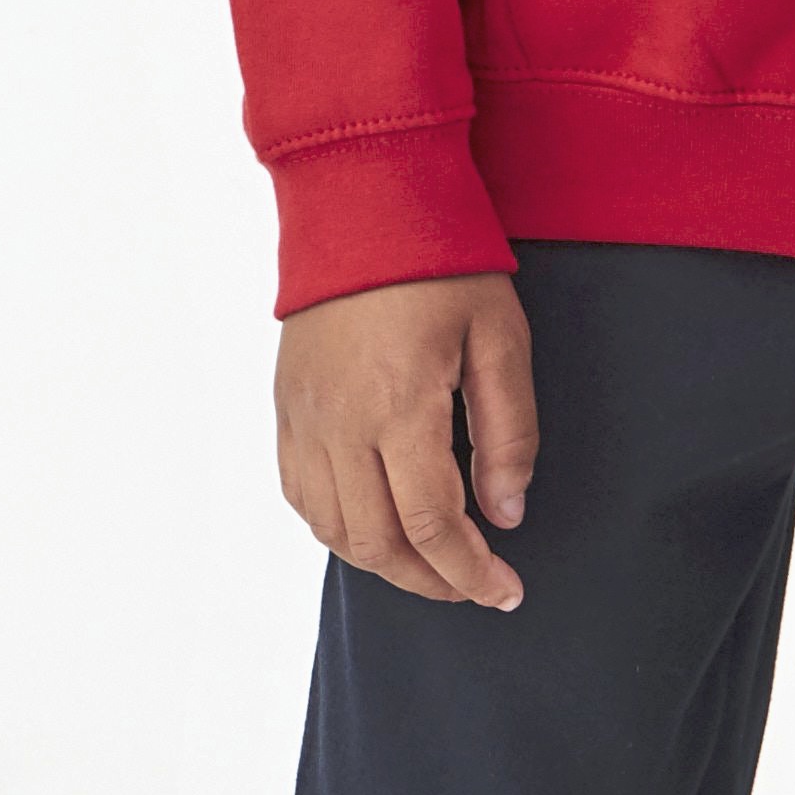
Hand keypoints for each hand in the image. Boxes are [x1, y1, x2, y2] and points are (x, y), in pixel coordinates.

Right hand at [276, 271, 537, 609]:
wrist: (361, 203)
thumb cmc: (441, 266)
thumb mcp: (500, 340)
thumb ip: (508, 434)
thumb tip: (505, 513)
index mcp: (400, 407)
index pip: (433, 526)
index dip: (473, 573)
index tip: (506, 591)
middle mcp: (341, 424)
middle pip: (379, 543)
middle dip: (433, 582)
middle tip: (475, 586)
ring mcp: (304, 419)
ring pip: (333, 530)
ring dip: (385, 563)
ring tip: (432, 565)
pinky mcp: (287, 408)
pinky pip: (300, 495)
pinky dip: (338, 530)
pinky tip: (375, 528)